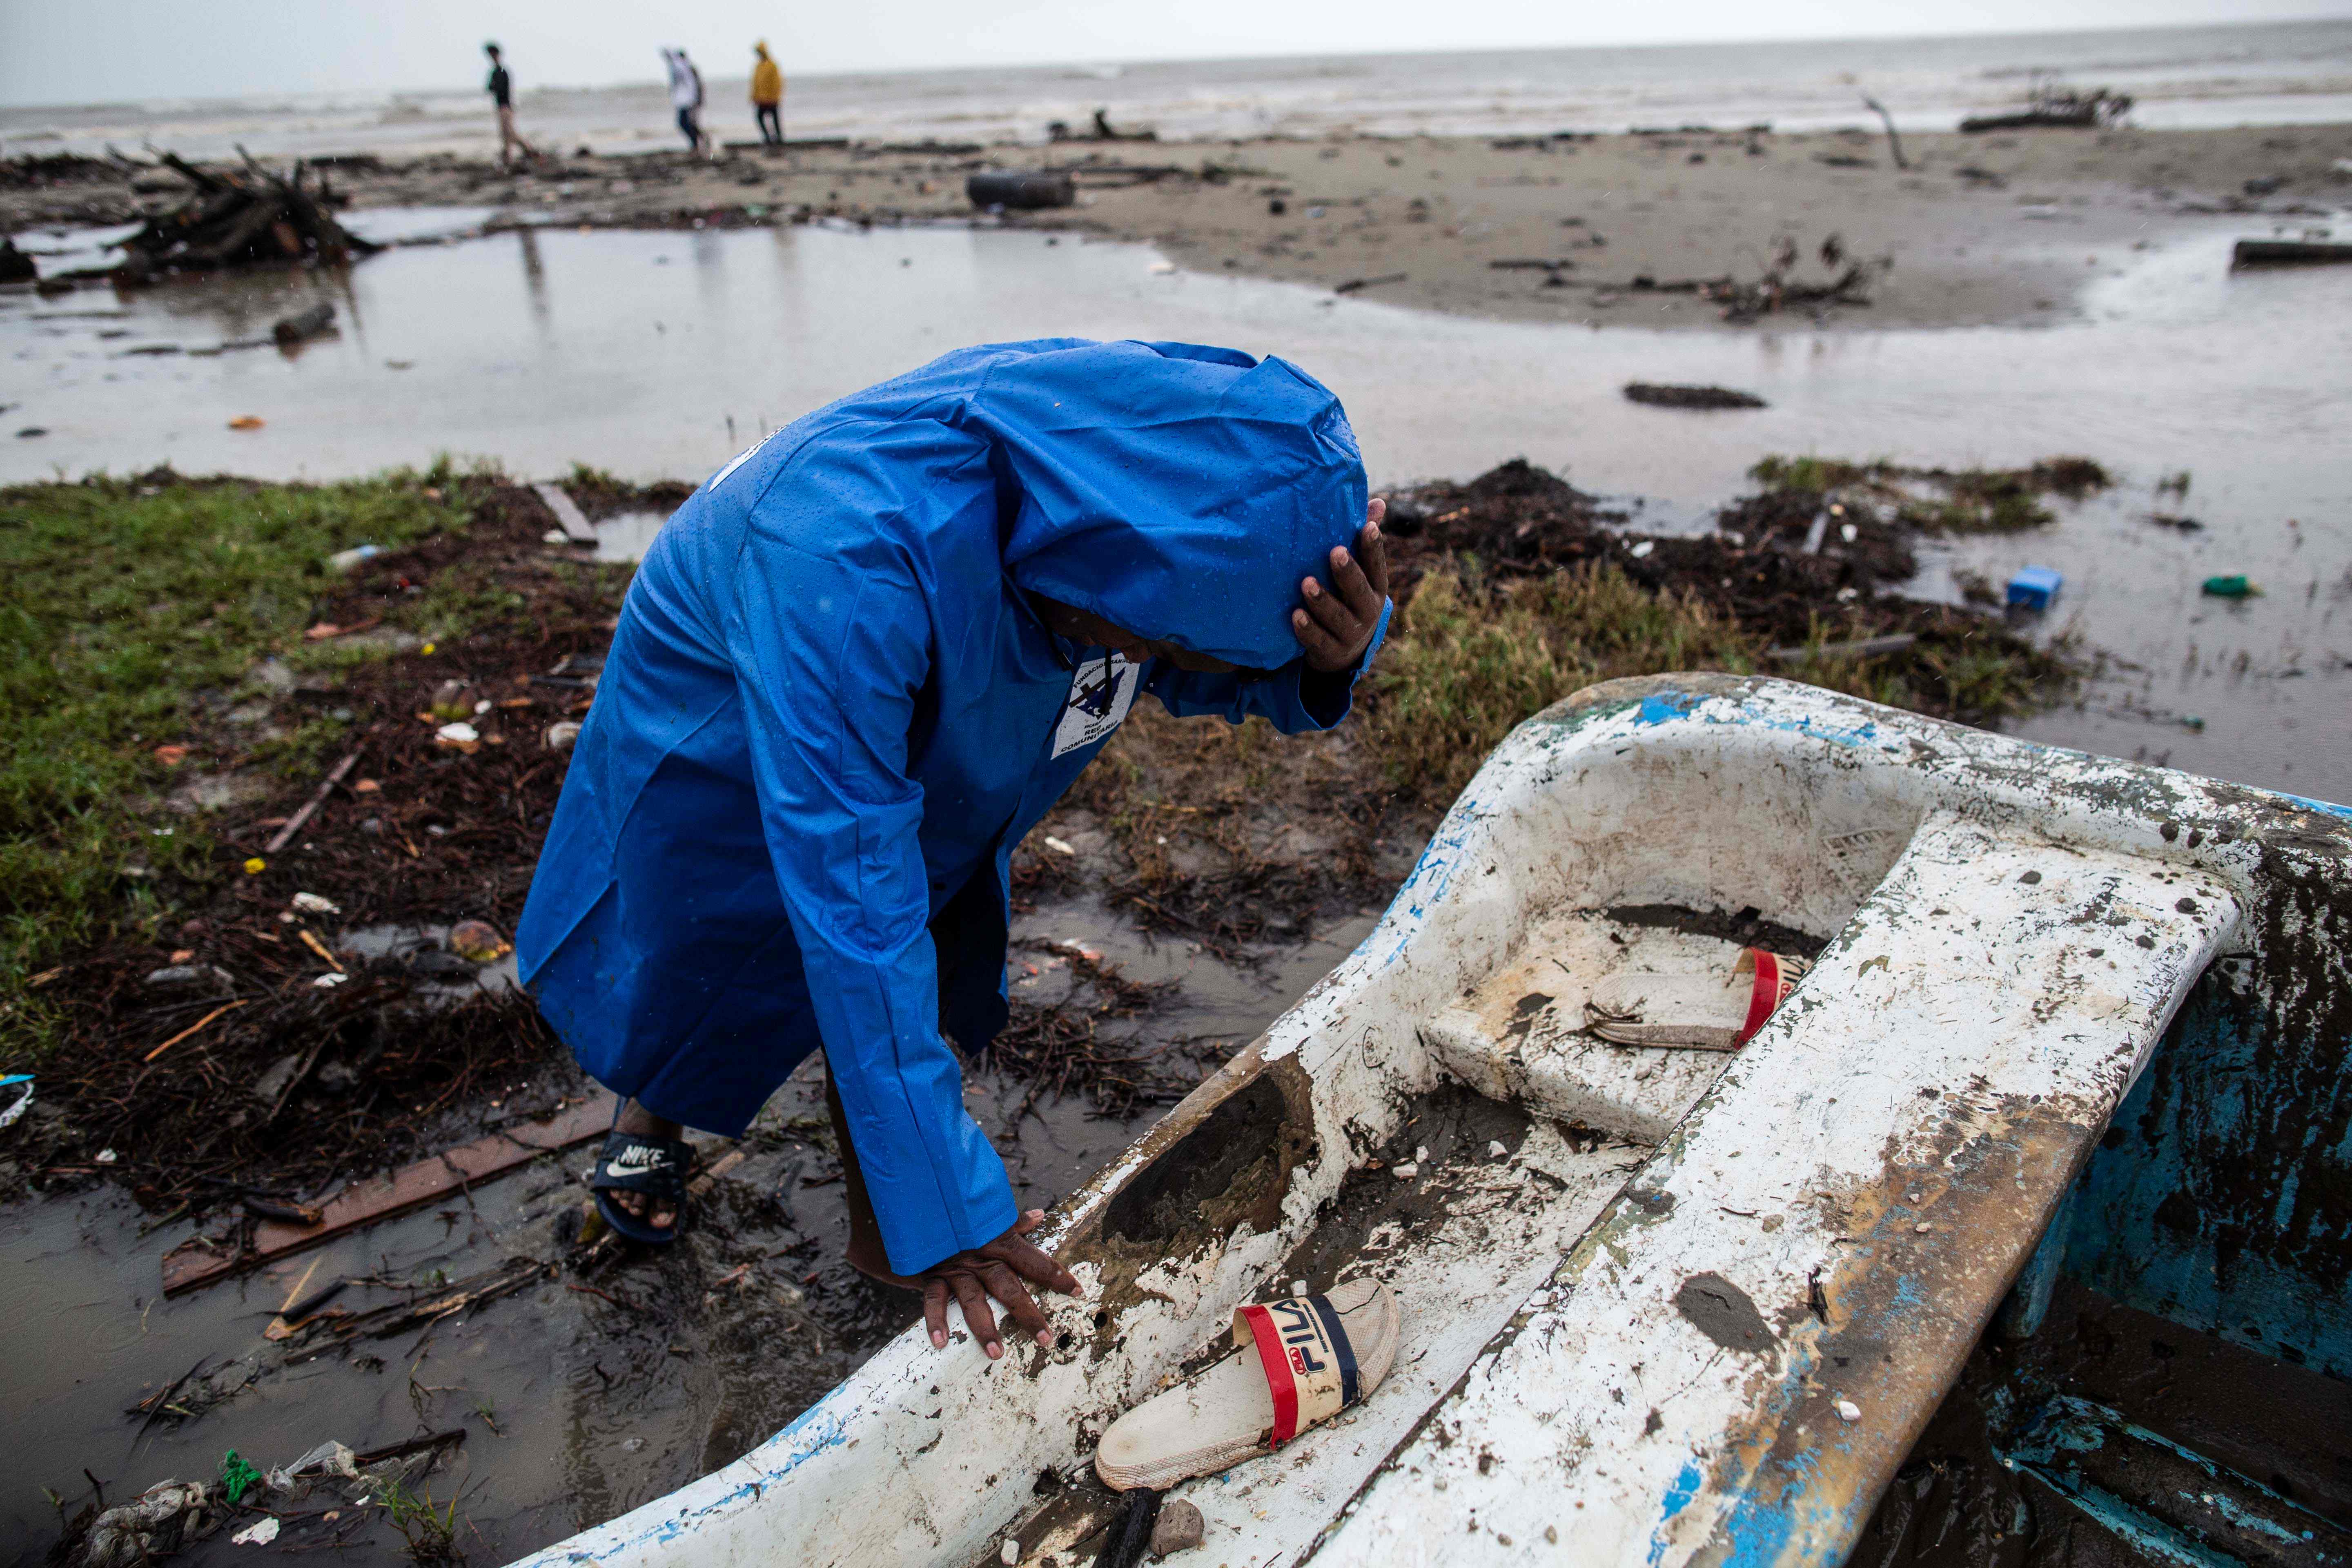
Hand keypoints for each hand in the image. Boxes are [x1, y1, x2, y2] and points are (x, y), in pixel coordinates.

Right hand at [912, 1210, 1080, 1358]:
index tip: (1077, 1292)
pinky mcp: (932, 1274)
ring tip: (996, 1354)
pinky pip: (934, 1300)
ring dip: (985, 1329)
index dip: (1057, 1276)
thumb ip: (1013, 1222)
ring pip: (975, 1300)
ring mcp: (956, 1267)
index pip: (1034, 1261)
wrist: (918, 1205)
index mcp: (999, 1241)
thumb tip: (1039, 1216)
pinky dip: (936, 1321)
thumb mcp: (986, 1216)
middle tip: (1045, 1339)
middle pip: (1009, 1288)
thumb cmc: (959, 1211)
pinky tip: (939, 1343)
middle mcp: (981, 1256)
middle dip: (1028, 1314)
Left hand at [1292, 498, 1390, 672]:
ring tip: (1306, 583)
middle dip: (1348, 572)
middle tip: (1335, 552)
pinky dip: (1307, 629)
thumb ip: (1363, 541)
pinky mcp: (1331, 651)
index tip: (1367, 527)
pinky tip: (1295, 615)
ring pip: (1337, 617)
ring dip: (1322, 600)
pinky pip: (1318, 641)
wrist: (1343, 651)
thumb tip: (1379, 502)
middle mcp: (1367, 611)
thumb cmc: (1347, 597)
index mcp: (1375, 587)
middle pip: (1359, 591)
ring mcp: (1351, 634)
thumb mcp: (1360, 573)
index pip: (1377, 565)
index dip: (1373, 547)